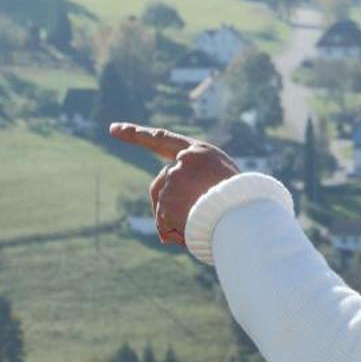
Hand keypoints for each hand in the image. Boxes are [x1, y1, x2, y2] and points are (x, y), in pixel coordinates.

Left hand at [111, 123, 240, 246]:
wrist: (246, 212)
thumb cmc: (242, 200)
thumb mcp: (223, 180)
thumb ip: (197, 180)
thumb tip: (168, 210)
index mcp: (199, 152)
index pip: (161, 139)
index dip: (136, 134)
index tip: (113, 129)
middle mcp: (182, 161)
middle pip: (160, 183)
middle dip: (163, 202)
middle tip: (179, 218)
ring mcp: (173, 179)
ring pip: (163, 206)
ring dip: (177, 221)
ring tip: (201, 224)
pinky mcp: (166, 199)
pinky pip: (163, 222)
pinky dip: (174, 232)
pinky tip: (191, 232)